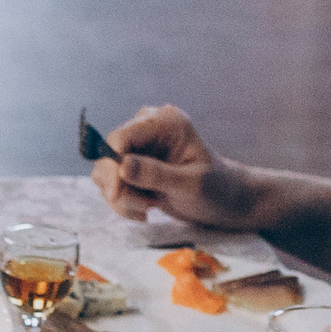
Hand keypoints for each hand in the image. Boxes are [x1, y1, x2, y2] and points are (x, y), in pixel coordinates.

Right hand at [92, 104, 264, 228]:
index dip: (112, 166)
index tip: (117, 195)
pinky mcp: (131, 168)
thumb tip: (122, 165)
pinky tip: (145, 208)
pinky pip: (109, 185)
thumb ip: (157, 174)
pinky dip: (122, 202)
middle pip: (106, 155)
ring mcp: (137, 148)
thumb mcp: (190, 184)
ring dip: (121, 198)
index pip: (121, 138)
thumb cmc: (217, 189)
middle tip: (141, 207)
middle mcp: (147, 130)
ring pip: (104, 173)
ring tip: (147, 208)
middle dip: (117, 186)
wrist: (225, 201)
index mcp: (165, 123)